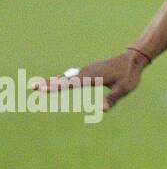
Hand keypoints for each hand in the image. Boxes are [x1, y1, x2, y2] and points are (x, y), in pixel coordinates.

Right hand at [34, 49, 149, 111]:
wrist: (133, 58)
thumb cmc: (130, 75)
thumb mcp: (125, 88)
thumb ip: (113, 99)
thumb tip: (102, 110)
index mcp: (93, 77)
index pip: (72, 84)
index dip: (57, 87)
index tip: (43, 88)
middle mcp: (87, 72)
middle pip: (64, 79)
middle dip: (49, 84)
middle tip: (32, 87)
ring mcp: (87, 70)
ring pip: (66, 77)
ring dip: (52, 82)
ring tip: (36, 86)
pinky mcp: (88, 71)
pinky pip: (71, 76)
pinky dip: (60, 80)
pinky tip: (53, 83)